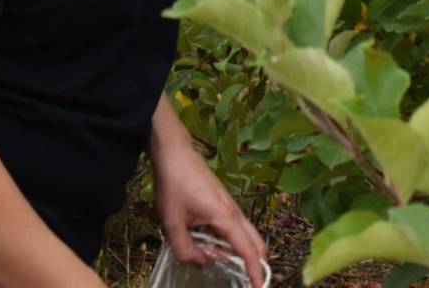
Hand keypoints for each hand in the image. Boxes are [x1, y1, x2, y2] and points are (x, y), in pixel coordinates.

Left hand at [153, 133, 267, 285]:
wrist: (174, 153)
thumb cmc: (174, 184)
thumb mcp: (172, 222)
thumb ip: (186, 249)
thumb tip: (203, 262)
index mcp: (225, 217)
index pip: (247, 249)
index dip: (255, 271)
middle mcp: (234, 212)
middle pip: (256, 242)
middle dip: (257, 265)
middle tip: (246, 283)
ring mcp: (230, 207)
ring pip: (247, 235)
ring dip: (244, 254)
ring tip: (231, 271)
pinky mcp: (223, 204)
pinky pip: (236, 228)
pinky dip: (234, 243)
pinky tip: (216, 250)